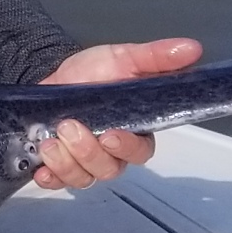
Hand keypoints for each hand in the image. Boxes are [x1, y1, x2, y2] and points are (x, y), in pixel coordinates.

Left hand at [31, 37, 202, 190]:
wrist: (53, 76)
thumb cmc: (92, 72)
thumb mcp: (123, 58)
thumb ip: (156, 57)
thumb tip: (192, 49)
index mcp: (133, 131)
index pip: (140, 152)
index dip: (126, 148)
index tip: (110, 135)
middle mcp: (111, 154)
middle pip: (108, 170)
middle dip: (87, 152)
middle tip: (69, 127)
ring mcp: (84, 163)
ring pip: (82, 178)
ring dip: (65, 163)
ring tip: (48, 141)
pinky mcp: (57, 168)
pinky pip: (56, 183)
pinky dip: (48, 178)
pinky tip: (40, 169)